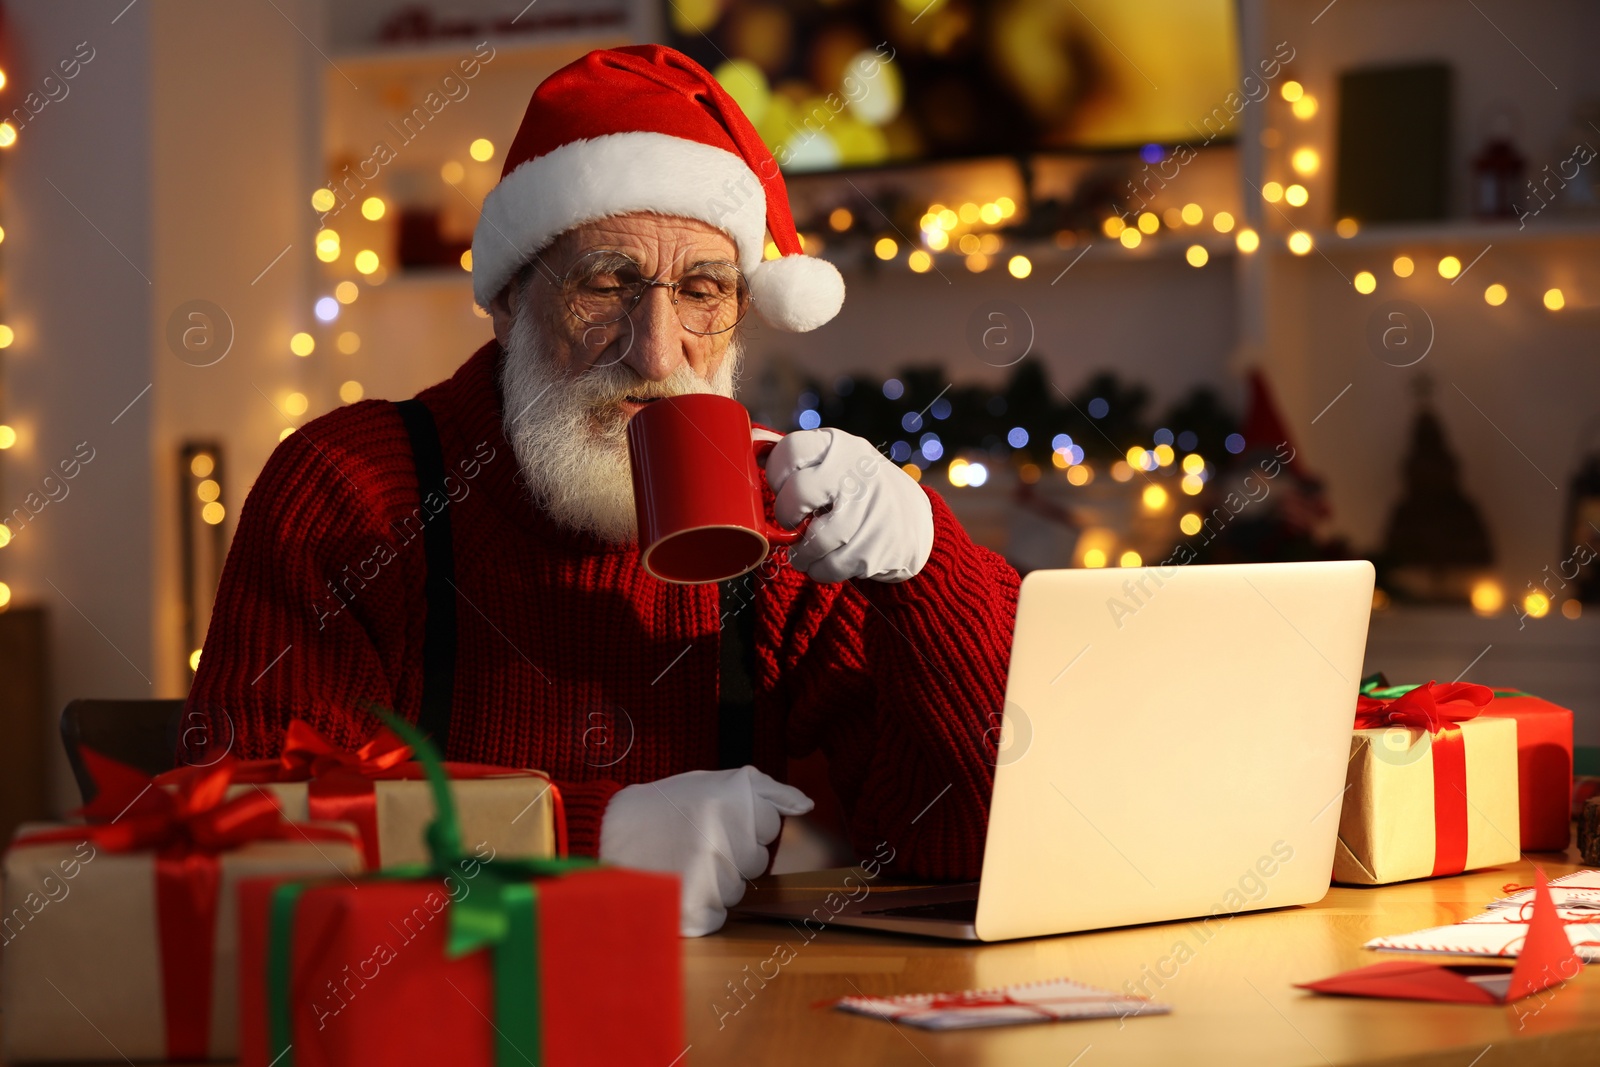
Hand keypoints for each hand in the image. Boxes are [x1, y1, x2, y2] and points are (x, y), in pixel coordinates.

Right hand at [599, 766, 812, 935]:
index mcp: (729, 801)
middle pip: (756, 860)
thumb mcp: (710, 782)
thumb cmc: (663, 807)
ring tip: (683, 860)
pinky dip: (703, 906)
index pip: (770, 824)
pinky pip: (719, 915)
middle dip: (733, 852)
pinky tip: (679, 884)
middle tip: (697, 839)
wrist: (606, 833)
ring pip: (738, 889)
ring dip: (717, 880)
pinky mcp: (694, 910)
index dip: (745, 821)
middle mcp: (722, 838)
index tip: (716, 817)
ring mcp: (708, 877)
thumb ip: (763, 790)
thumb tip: (806, 804)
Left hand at [764, 427, 933, 582]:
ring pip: (816, 539)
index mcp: (839, 446)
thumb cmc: (859, 489)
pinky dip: (820, 571)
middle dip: (785, 514)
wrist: (914, 521)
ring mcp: (870, 510)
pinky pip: (832, 566)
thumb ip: (796, 455)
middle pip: (799, 493)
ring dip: (801, 553)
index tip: (781, 488)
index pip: (791, 450)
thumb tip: (749, 439)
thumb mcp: (834, 460)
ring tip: (802, 553)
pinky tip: (823, 564)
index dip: (775, 475)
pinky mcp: (877, 546)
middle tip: (791, 521)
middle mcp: (856, 472)